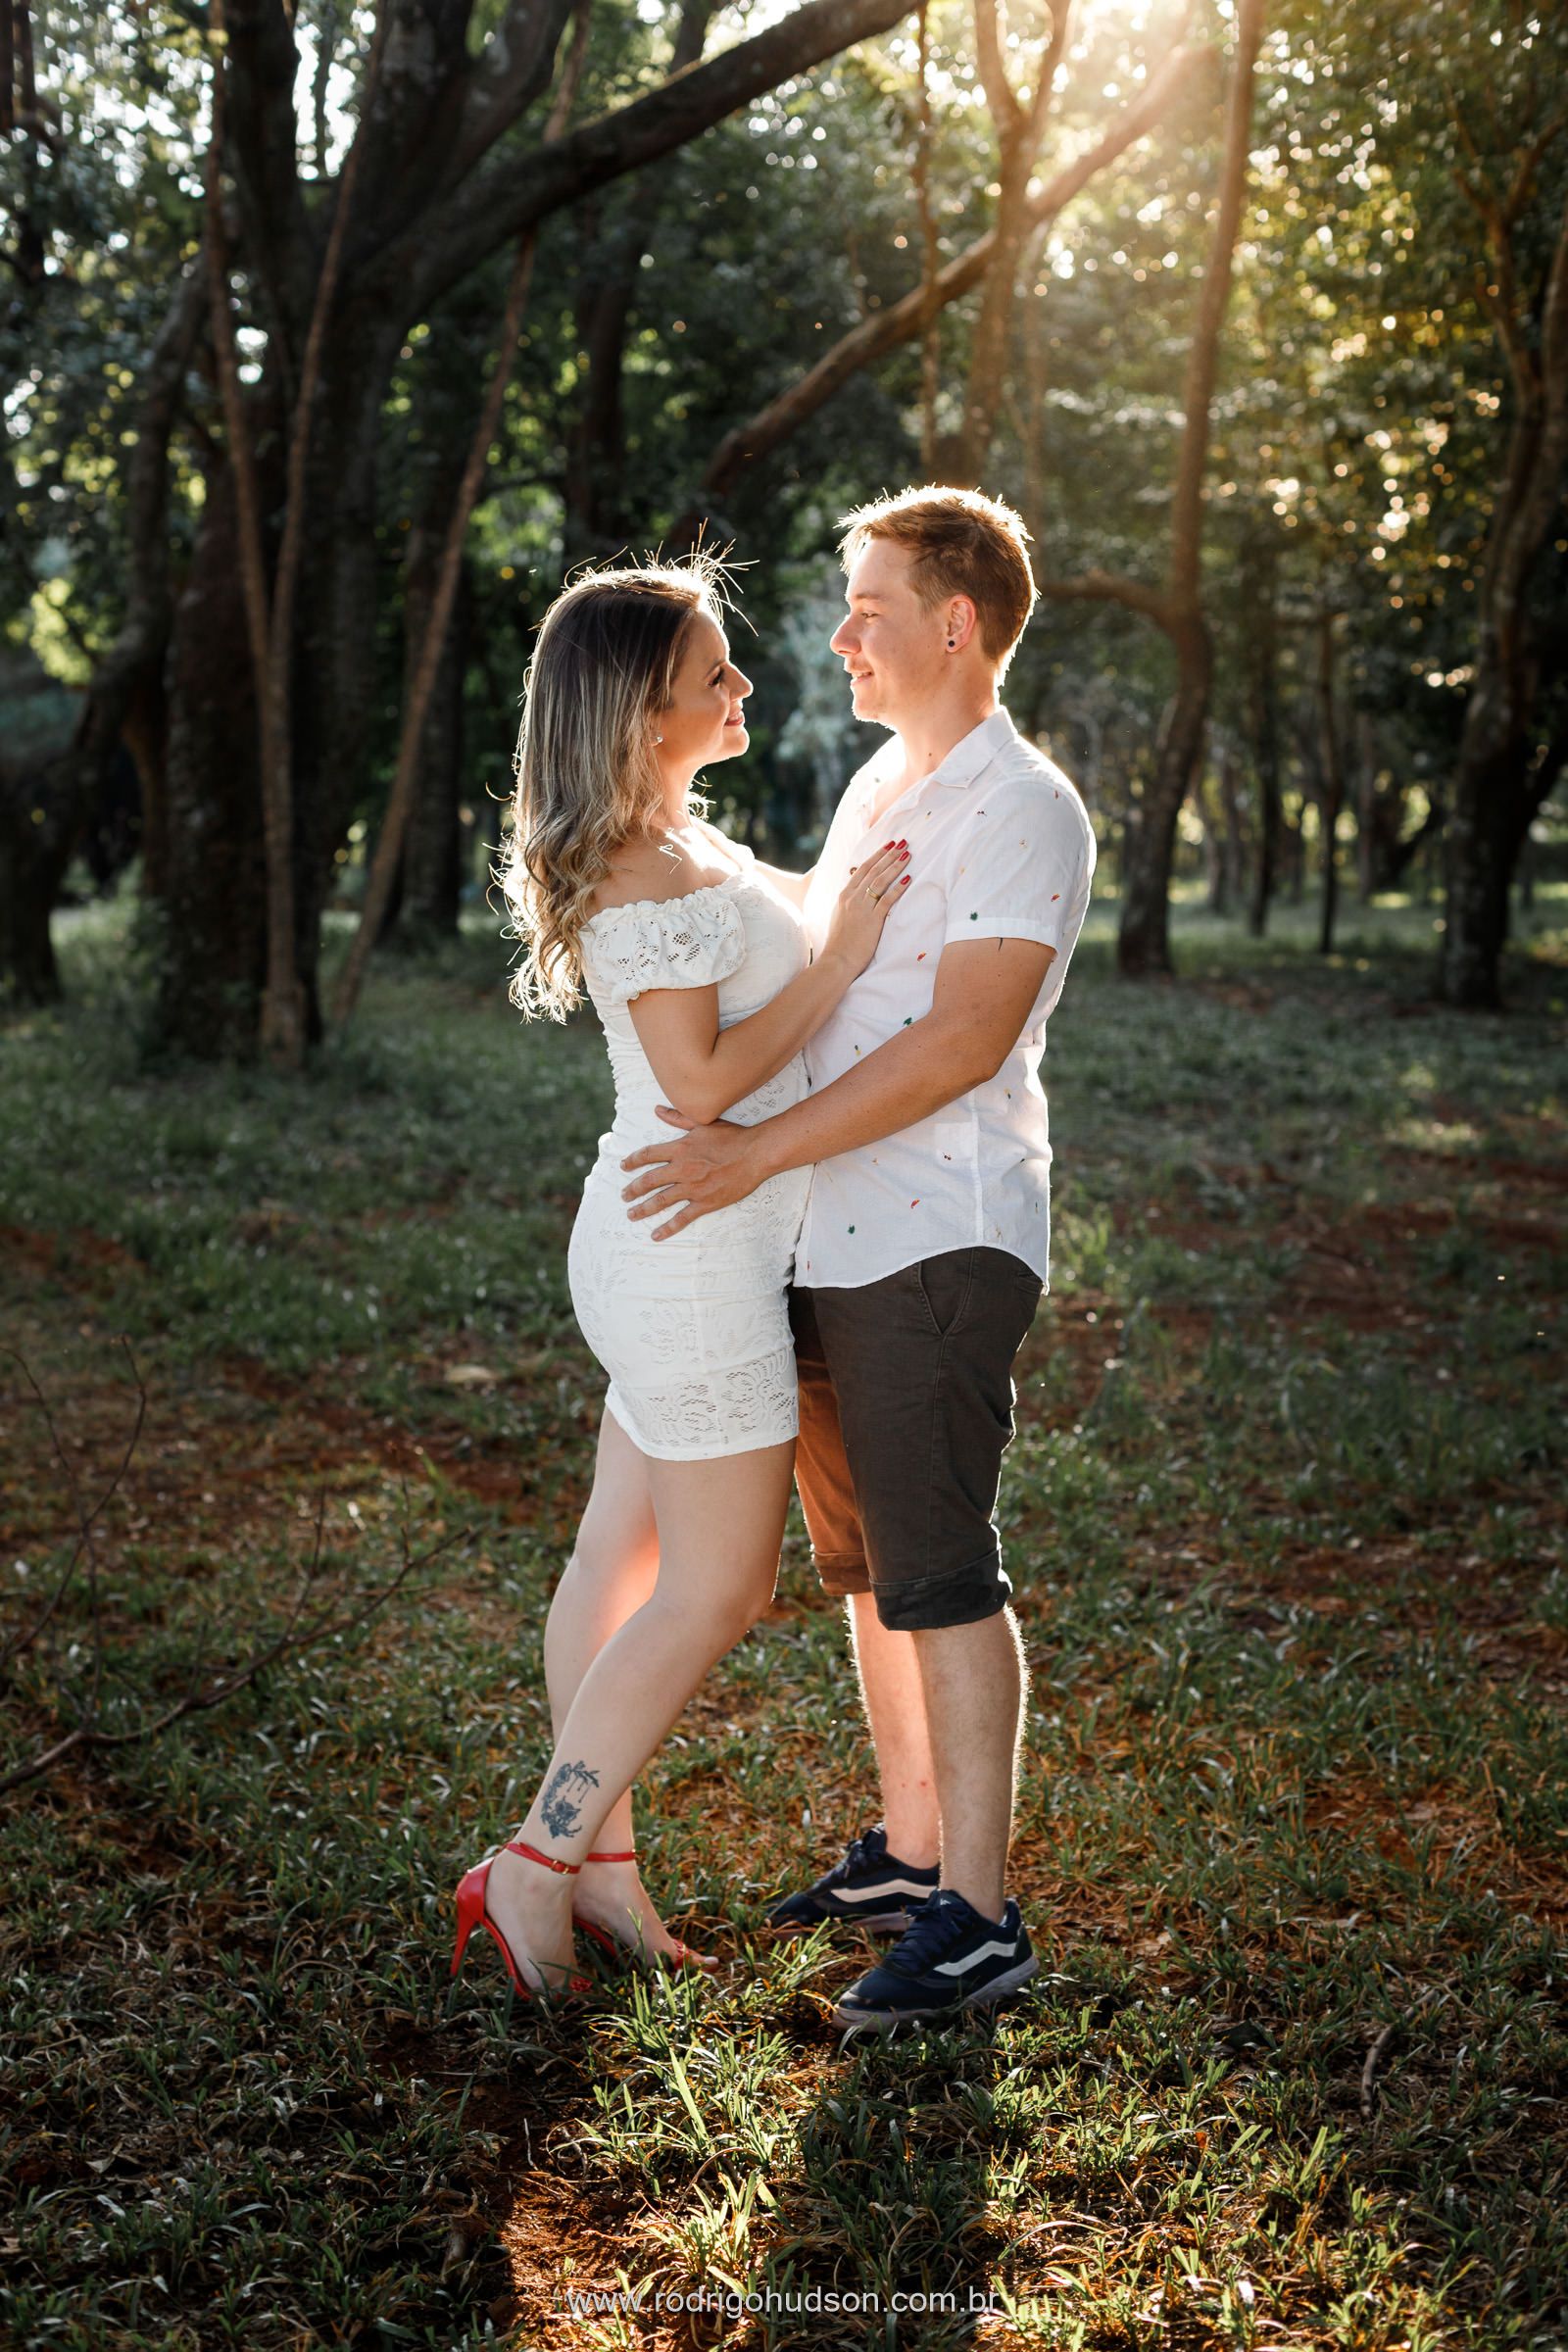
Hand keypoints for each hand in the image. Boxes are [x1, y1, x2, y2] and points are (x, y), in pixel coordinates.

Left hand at [620, 1110, 764, 1238]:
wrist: (755, 1154)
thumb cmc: (732, 1137)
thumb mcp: (703, 1124)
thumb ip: (677, 1118)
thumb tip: (658, 1109)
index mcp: (680, 1148)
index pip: (648, 1155)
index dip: (633, 1161)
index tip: (623, 1166)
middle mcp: (682, 1168)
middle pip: (649, 1181)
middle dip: (633, 1189)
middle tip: (623, 1196)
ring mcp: (693, 1187)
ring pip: (661, 1201)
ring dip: (643, 1209)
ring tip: (632, 1215)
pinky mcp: (705, 1202)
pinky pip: (682, 1218)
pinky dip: (668, 1228)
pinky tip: (656, 1235)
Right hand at [823, 839, 909, 975]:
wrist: (837, 960)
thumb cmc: (840, 942)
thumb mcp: (840, 916)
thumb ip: (848, 902)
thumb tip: (856, 891)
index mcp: (844, 895)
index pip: (862, 869)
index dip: (877, 855)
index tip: (889, 845)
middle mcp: (852, 898)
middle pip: (873, 870)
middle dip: (889, 855)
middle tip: (902, 843)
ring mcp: (861, 908)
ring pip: (880, 881)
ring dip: (895, 866)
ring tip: (907, 855)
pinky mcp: (872, 920)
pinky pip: (887, 900)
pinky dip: (898, 888)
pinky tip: (908, 879)